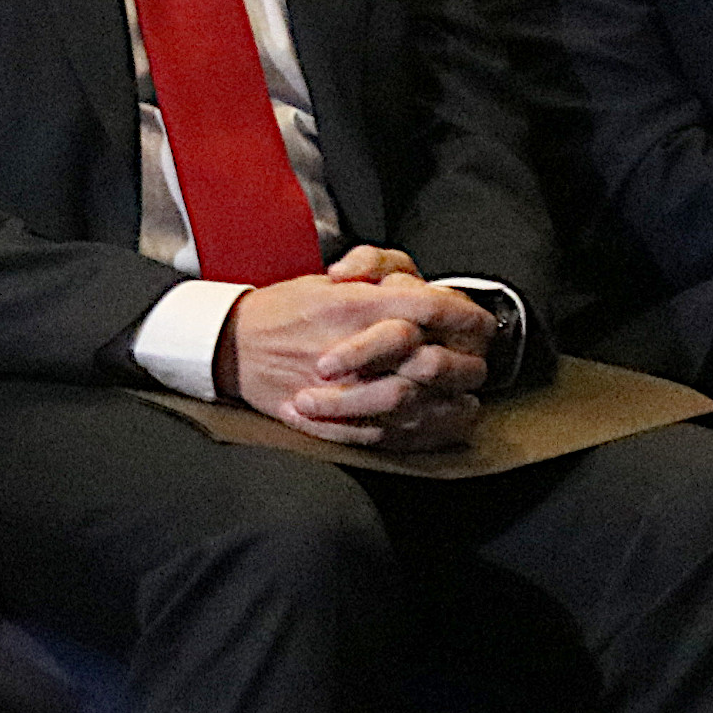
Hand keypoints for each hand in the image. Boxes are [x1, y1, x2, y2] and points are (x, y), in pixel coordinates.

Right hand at [216, 267, 490, 451]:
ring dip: (451, 403)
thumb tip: (421, 288)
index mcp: (353, 305)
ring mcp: (343, 388)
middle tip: (481, 363)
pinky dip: (424, 433)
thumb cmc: (280, 311)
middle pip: (432, 360)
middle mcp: (353, 347)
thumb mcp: (327, 279)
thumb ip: (376, 279)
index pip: (428, 309)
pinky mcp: (333, 419)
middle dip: (466, 364)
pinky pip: (389, 433)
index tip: (484, 323)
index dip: (466, 317)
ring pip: (416, 402)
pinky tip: (442, 426)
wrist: (228, 347)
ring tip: (469, 400)